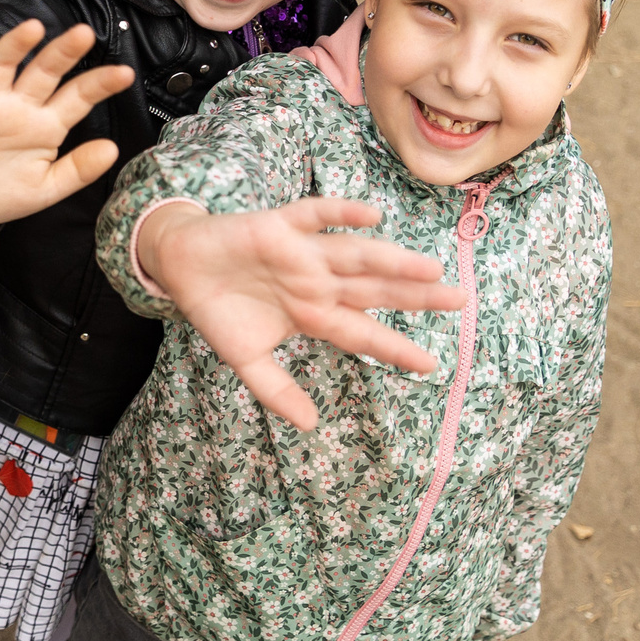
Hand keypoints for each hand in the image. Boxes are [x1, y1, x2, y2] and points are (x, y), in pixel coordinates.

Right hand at [0, 21, 133, 226]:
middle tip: (83, 34)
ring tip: (32, 28)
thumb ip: (77, 171)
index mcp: (45, 126)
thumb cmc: (0, 194)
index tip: (125, 74)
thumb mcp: (44, 190)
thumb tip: (113, 149)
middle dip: (63, 53)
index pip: (78, 97)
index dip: (100, 84)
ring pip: (2, 64)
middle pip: (44, 72)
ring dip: (15, 44)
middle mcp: (18, 106)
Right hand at [137, 199, 462, 430]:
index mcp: (313, 314)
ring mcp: (301, 254)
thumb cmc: (217, 309)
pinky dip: (340, 214)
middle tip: (460, 300)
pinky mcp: (278, 226)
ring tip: (429, 266)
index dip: (394, 348)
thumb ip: (276, 390)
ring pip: (355, 256)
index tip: (430, 366)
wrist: (179, 266)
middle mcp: (316, 282)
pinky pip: (313, 216)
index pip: (363, 333)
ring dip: (390, 260)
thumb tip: (310, 426)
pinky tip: (373, 216)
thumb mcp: (245, 359)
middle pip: (374, 290)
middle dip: (415, 296)